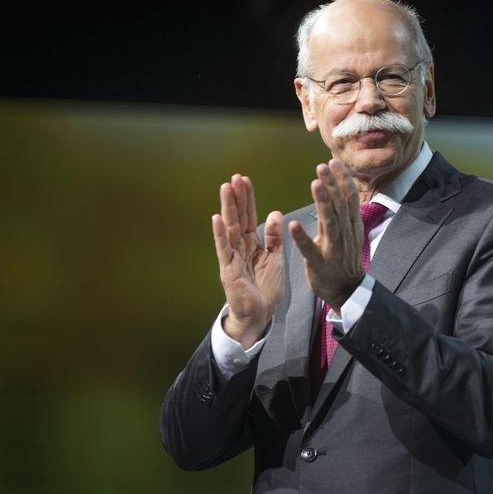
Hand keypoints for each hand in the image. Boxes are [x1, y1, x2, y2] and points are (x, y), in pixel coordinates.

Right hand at [212, 174, 283, 347]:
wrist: (260, 316)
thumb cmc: (265, 290)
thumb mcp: (275, 259)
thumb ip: (274, 238)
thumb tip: (275, 213)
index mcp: (252, 245)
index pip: (249, 217)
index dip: (248, 200)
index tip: (245, 181)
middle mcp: (240, 248)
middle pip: (238, 218)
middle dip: (237, 198)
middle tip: (235, 177)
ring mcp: (232, 258)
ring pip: (230, 229)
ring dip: (228, 208)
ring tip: (225, 188)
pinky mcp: (228, 271)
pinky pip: (224, 250)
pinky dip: (220, 235)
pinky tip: (217, 219)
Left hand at [289, 160, 362, 311]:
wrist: (347, 290)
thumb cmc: (344, 259)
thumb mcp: (348, 233)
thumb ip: (342, 213)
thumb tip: (341, 187)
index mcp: (351, 226)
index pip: (349, 198)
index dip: (342, 179)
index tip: (333, 162)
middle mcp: (345, 234)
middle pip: (340, 205)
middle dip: (332, 184)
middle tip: (322, 166)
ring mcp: (333, 249)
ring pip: (330, 222)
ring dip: (323, 202)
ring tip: (315, 184)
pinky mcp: (320, 263)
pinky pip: (310, 249)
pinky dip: (302, 236)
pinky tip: (293, 225)